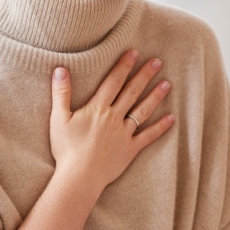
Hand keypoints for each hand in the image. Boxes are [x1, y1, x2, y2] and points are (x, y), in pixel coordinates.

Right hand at [49, 50, 174, 192]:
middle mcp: (114, 118)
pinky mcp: (130, 149)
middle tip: (158, 61)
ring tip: (167, 83)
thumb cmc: (66, 149)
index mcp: (98, 109)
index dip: (124, 66)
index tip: (134, 52)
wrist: (79, 177)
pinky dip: (160, 127)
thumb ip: (61, 93)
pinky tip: (172, 118)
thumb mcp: (58, 119)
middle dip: (145, 75)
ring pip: (143, 111)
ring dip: (155, 96)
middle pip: (132, 92)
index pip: (113, 82)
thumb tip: (61, 69)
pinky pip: (148, 136)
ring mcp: (124, 133)